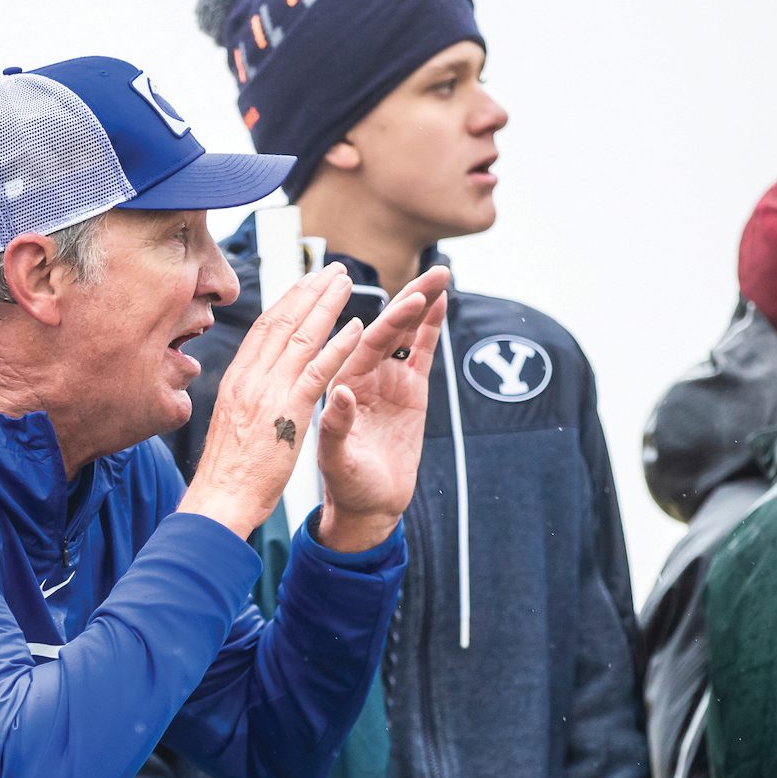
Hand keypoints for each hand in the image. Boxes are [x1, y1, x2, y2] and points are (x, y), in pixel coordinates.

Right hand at [178, 265, 361, 538]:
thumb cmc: (227, 473)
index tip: (304, 283)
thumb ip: (245, 399)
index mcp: (236, 380)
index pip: (262, 329)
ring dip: (327, 306)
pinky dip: (339, 345)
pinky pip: (319, 370)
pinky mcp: (289, 410)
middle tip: (332, 271)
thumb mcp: (231, 424)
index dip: (286, 302)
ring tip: (347, 284)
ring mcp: (268, 391)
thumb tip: (253, 387)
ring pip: (301, 336)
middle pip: (282, 322)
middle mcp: (250, 377)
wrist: (220, 499)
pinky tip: (358, 327)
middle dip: (308, 292)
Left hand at [312, 267, 451, 551]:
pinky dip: (429, 329)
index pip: (363, 344)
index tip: (409, 299)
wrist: (367, 505)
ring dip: (421, 305)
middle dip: (409, 299)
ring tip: (441, 276)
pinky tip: (440, 304)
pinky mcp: (410, 392)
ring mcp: (388, 380)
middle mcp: (362, 374)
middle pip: (387, 328)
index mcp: (340, 383)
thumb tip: (339, 392)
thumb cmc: (345, 483)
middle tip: (434, 272)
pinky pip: (420, 353)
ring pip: (405, 334)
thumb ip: (336, 427)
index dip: (386, 320)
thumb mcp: (336, 459)